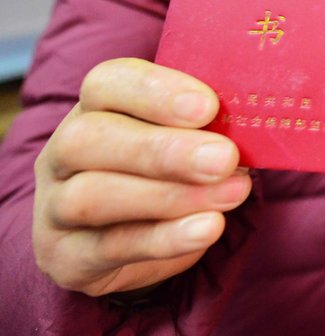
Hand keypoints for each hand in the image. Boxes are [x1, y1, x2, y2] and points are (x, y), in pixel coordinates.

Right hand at [33, 58, 251, 295]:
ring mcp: (55, 206)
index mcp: (96, 106)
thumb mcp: (186, 135)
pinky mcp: (66, 256)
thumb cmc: (168, 167)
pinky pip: (109, 248)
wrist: (129, 235)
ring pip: (93, 196)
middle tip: (225, 158)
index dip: (156, 91)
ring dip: (170, 196)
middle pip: (90, 139)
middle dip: (163, 149)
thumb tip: (256, 120)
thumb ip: (209, 123)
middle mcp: (63, 151)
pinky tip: (208, 228)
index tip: (208, 106)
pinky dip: (164, 239)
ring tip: (231, 194)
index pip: (107, 82)